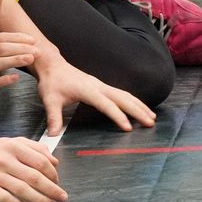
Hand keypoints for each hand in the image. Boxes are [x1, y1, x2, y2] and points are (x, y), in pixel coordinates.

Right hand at [0, 137, 67, 201]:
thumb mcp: (11, 142)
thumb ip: (34, 148)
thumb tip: (54, 161)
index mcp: (13, 146)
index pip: (40, 161)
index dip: (53, 173)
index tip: (58, 181)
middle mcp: (5, 160)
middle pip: (34, 177)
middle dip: (52, 189)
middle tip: (61, 197)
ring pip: (23, 190)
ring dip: (40, 200)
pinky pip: (7, 199)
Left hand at [35, 50, 155, 134]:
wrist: (53, 66)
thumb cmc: (52, 82)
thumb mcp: (49, 100)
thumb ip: (53, 117)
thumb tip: (52, 135)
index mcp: (87, 89)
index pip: (105, 104)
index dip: (117, 116)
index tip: (127, 128)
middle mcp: (97, 86)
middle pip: (122, 98)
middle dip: (137, 110)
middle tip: (150, 123)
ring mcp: (100, 85)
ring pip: (124, 95)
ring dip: (139, 105)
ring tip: (152, 117)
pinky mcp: (101, 86)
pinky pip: (120, 94)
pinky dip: (132, 101)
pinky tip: (139, 108)